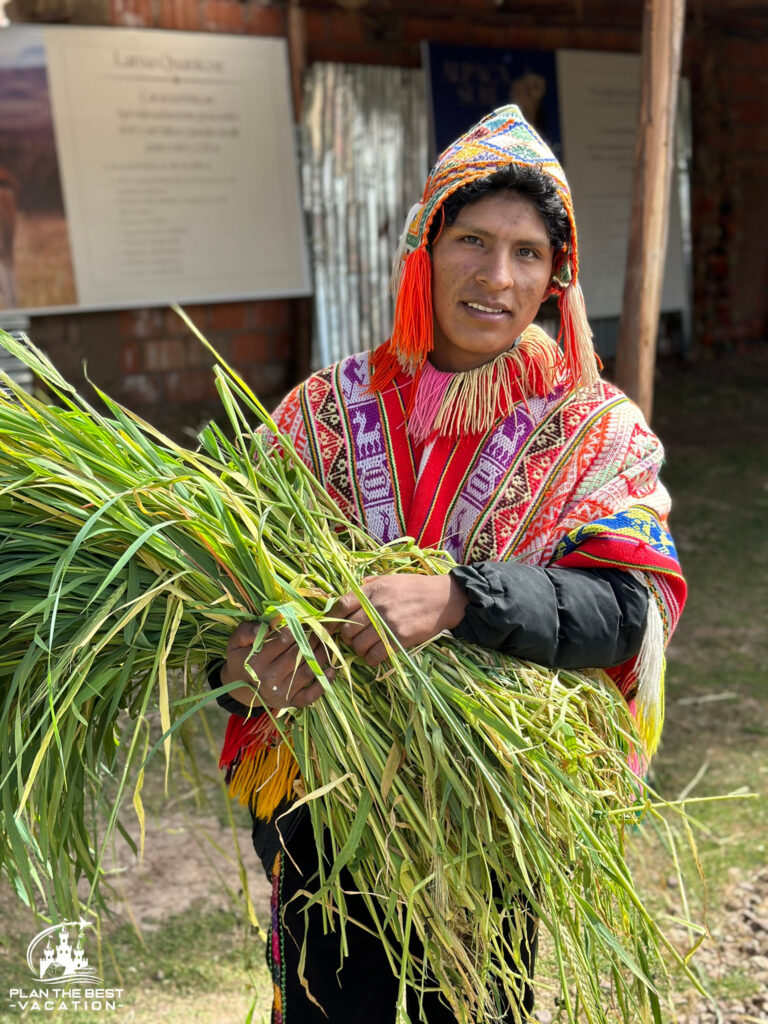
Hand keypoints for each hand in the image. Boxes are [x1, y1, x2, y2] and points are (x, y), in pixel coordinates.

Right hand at [220, 621, 332, 710]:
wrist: (239, 687)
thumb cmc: (241, 658)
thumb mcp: (236, 641)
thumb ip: (248, 630)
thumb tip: (272, 621)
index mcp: (255, 662)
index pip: (283, 640)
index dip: (296, 627)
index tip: (303, 620)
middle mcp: (269, 679)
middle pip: (298, 654)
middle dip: (312, 637)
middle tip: (321, 626)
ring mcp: (281, 692)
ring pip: (308, 670)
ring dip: (321, 654)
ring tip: (326, 640)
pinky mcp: (291, 702)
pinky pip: (311, 695)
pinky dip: (323, 684)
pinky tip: (331, 671)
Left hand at [329, 574, 467, 666]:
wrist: (445, 598)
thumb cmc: (416, 587)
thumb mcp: (390, 579)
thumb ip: (368, 586)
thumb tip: (347, 594)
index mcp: (372, 589)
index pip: (340, 605)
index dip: (329, 619)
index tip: (327, 628)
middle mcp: (377, 605)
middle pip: (347, 629)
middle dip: (346, 638)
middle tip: (354, 638)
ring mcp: (388, 623)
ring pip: (358, 645)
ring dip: (358, 650)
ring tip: (366, 647)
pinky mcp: (400, 638)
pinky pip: (375, 656)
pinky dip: (371, 659)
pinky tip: (375, 655)